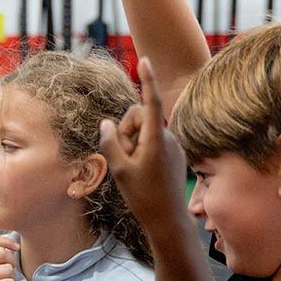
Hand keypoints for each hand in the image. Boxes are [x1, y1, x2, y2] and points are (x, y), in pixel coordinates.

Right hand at [98, 56, 188, 239]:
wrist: (168, 220)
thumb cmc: (143, 197)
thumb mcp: (119, 170)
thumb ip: (111, 142)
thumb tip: (107, 123)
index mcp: (156, 139)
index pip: (149, 102)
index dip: (147, 80)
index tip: (145, 60)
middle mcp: (167, 137)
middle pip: (138, 117)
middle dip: (125, 131)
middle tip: (122, 158)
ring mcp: (172, 145)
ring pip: (143, 131)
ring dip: (132, 144)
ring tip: (132, 170)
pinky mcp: (173, 153)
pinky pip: (151, 141)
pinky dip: (141, 151)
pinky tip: (142, 174)